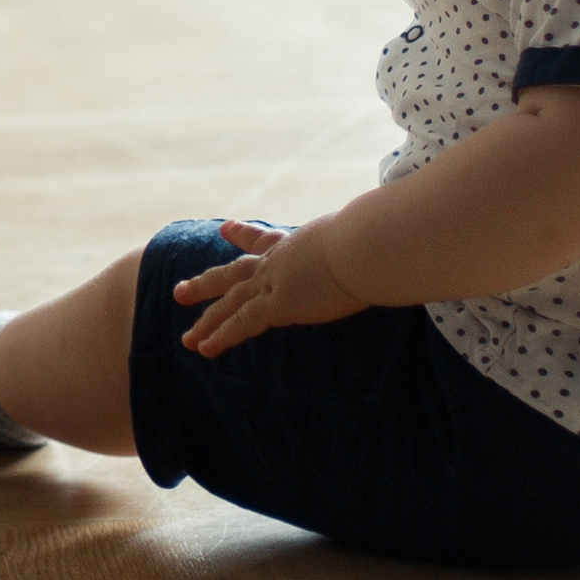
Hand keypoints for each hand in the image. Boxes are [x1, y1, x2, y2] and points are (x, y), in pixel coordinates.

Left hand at [174, 216, 372, 357]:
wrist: (367, 244)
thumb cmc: (379, 240)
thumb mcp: (370, 236)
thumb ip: (373, 240)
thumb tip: (398, 240)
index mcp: (300, 243)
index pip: (266, 241)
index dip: (244, 236)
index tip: (226, 230)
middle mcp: (281, 261)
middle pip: (235, 273)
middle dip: (208, 283)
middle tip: (182, 289)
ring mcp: (275, 282)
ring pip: (230, 303)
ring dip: (207, 320)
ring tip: (187, 337)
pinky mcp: (277, 303)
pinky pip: (241, 324)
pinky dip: (221, 337)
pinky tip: (204, 349)